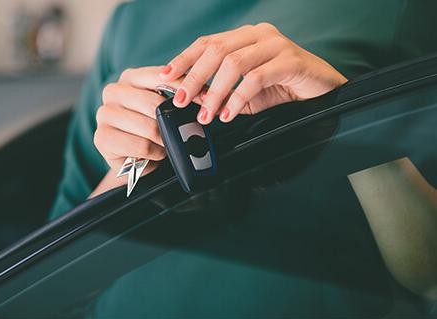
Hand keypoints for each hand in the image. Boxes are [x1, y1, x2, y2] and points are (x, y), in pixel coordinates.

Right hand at [94, 66, 199, 174]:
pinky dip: (155, 153)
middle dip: (174, 121)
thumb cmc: (153, 130)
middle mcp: (113, 91)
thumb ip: (179, 96)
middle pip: (154, 104)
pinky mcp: (102, 138)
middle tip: (186, 132)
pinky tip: (155, 153)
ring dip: (165, 140)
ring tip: (166, 144)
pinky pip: (142, 146)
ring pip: (149, 127)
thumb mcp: (166, 108)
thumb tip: (206, 95)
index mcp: (130, 77)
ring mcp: (104, 114)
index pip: (161, 76)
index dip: (186, 88)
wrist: (135, 161)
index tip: (206, 100)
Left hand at [160, 22, 347, 123]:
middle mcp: (258, 35)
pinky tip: (229, 113)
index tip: (165, 76)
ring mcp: (275, 44)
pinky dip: (238, 98)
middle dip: (194, 77)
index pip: (207, 43)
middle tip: (181, 100)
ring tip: (205, 114)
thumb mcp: (243, 94)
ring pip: (233, 62)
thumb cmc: (281, 90)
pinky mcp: (290, 59)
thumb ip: (219, 92)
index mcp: (244, 37)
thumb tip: (189, 99)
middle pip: (216, 50)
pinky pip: (256, 77)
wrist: (322, 93)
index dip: (184, 59)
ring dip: (215, 91)